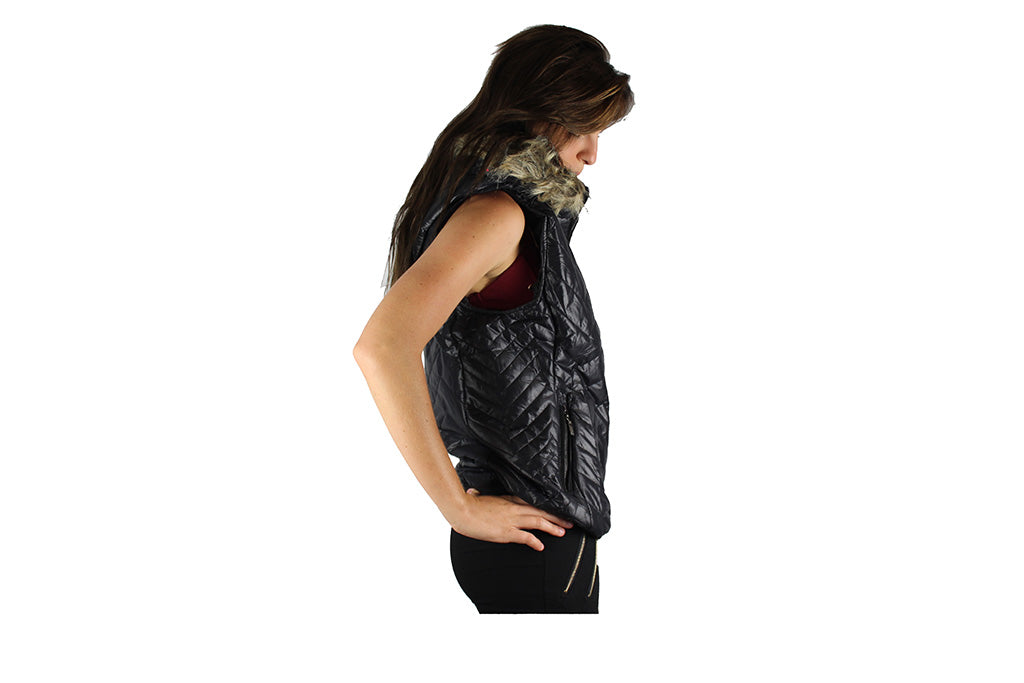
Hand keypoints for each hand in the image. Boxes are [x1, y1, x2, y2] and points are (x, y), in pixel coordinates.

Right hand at [451, 488, 574, 551]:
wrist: (461, 510)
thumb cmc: (467, 504)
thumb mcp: (477, 497)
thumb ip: (479, 495)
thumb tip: (474, 492)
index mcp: (508, 499)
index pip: (532, 502)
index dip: (546, 507)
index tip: (556, 511)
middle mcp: (513, 508)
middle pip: (541, 511)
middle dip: (557, 517)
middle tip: (570, 522)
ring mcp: (511, 520)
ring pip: (538, 521)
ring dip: (552, 527)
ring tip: (562, 532)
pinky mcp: (506, 532)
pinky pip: (525, 536)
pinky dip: (534, 541)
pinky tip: (541, 546)